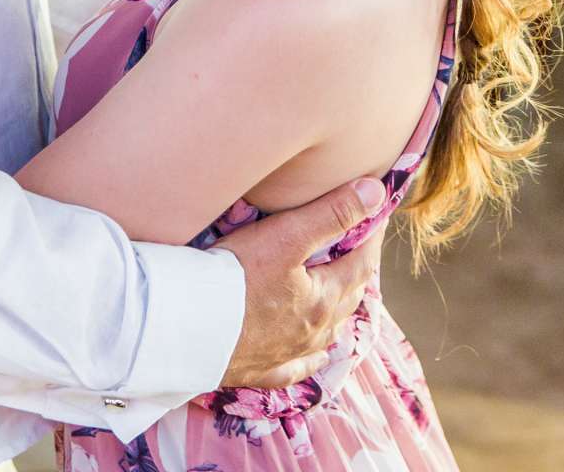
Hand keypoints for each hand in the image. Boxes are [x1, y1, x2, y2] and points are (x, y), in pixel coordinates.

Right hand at [216, 176, 388, 388]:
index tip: (376, 216)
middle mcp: (314, 331)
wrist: (187, 328)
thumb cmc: (234, 278)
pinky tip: (317, 355)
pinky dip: (311, 357)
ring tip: (340, 294)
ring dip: (338, 310)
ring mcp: (290, 353)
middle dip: (356, 271)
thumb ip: (331, 214)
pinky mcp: (263, 369)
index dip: (371, 237)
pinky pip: (298, 366)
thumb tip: (375, 194)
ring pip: (328, 332)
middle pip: (347, 298)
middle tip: (357, 249)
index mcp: (323, 298)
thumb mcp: (285, 236)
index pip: (361, 264)